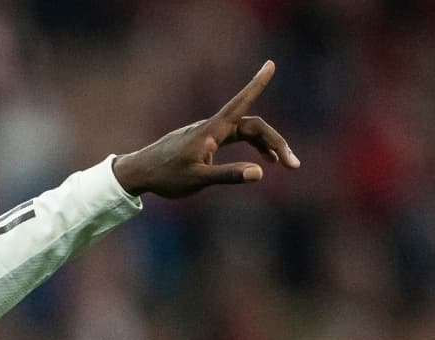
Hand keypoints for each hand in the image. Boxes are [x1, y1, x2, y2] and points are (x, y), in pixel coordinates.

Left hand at [111, 60, 299, 198]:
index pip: (240, 104)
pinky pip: (236, 138)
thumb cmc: (166, 176)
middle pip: (253, 125)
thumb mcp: (197, 180)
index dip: (257, 85)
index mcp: (212, 131)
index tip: (270, 64)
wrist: (140, 173)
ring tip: (285, 164)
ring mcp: (211, 133)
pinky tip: (260, 163)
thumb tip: (260, 173)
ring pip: (246, 132)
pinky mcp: (207, 141)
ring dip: (267, 145)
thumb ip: (228, 175)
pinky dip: (252, 147)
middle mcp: (214, 128)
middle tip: (293, 165)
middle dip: (276, 142)